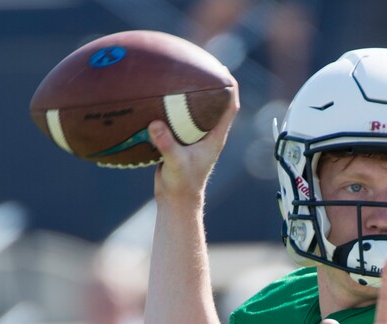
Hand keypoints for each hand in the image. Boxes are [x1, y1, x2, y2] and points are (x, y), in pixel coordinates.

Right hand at [148, 78, 239, 201]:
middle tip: (200, 62)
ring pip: (197, 109)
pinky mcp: (181, 140)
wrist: (176, 199)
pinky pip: (179, 118)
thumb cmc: (181, 184)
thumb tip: (155, 125)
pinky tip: (159, 95)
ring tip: (180, 73)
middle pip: (215, 103)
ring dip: (191, 93)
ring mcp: (195, 137)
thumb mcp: (174, 163)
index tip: (224, 69)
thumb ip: (166, 145)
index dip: (231, 88)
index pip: (230, 108)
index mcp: (215, 137)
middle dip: (210, 83)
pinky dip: (172, 106)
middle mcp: (208, 134)